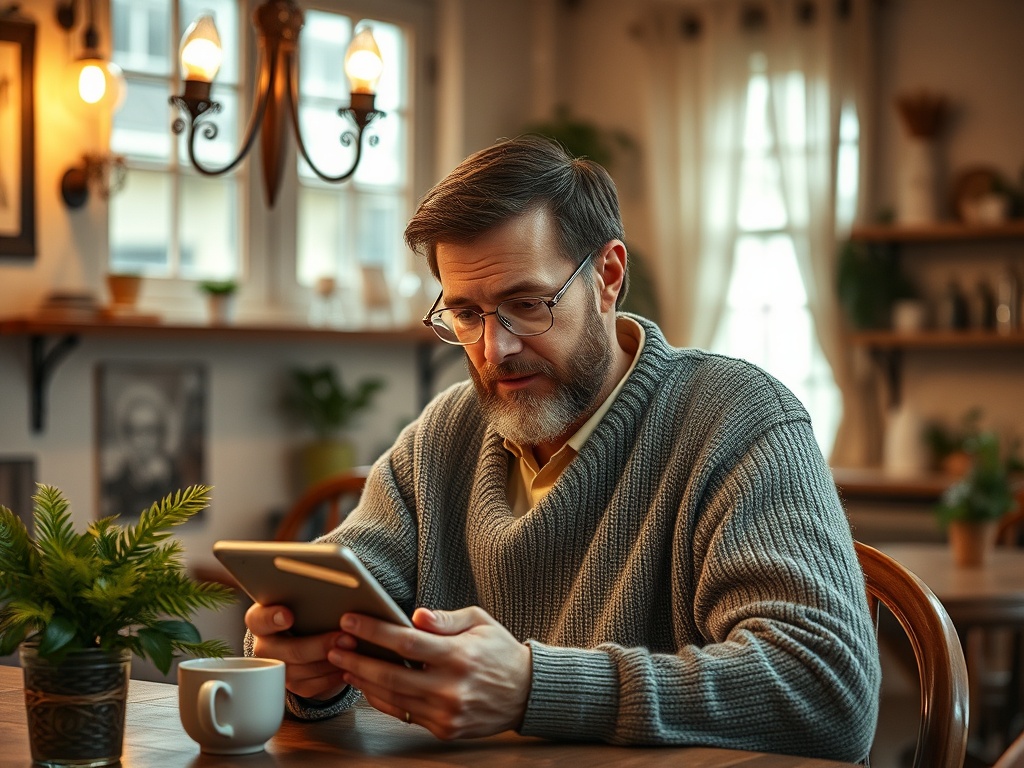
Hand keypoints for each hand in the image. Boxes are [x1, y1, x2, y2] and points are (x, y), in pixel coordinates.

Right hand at [245, 603, 348, 700]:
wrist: (306, 634)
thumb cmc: (304, 611)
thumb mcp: (302, 600)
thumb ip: (307, 597)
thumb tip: (334, 589)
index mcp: (260, 621)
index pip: (258, 620)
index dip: (272, 618)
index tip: (288, 616)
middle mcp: (264, 647)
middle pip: (289, 650)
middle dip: (320, 645)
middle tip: (345, 637)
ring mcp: (276, 669)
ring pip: (302, 671)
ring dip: (330, 662)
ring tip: (354, 651)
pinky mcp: (292, 685)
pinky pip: (312, 686)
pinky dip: (331, 676)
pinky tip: (348, 665)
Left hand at [327, 606, 531, 738]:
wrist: (526, 693)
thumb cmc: (499, 650)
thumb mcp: (479, 622)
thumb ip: (445, 620)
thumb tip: (414, 617)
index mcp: (459, 655)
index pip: (406, 642)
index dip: (374, 630)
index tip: (350, 619)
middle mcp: (451, 687)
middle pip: (391, 674)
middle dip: (357, 659)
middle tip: (334, 645)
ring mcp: (447, 712)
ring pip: (393, 698)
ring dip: (363, 681)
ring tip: (344, 665)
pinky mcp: (444, 729)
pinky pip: (404, 714)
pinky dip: (382, 700)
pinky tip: (367, 686)